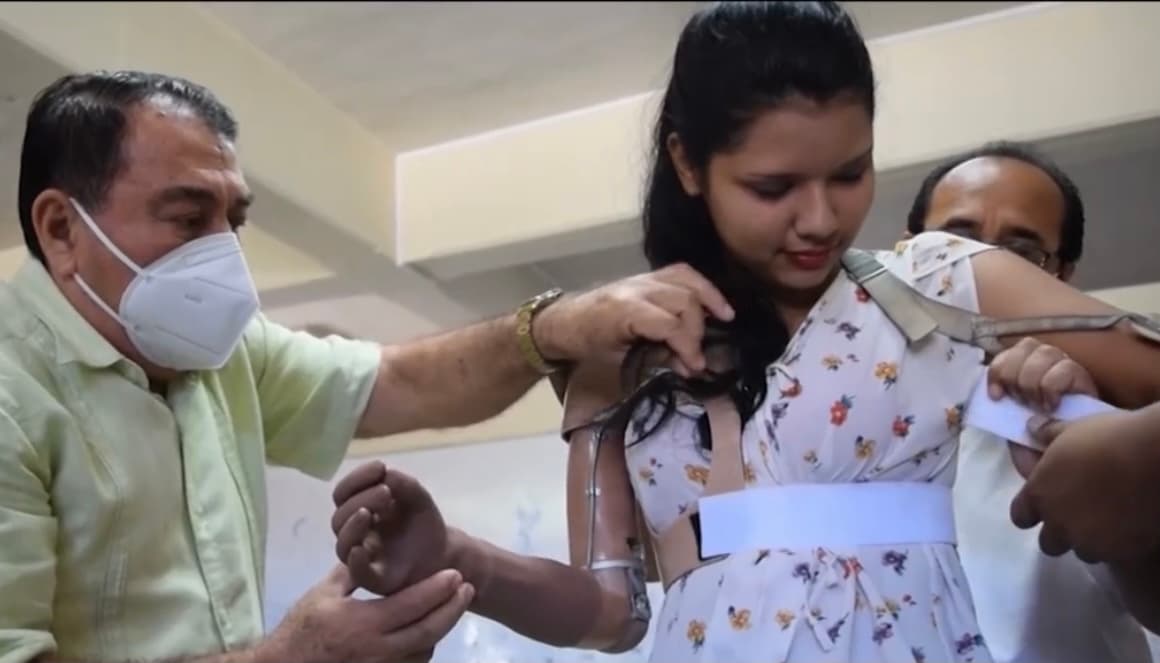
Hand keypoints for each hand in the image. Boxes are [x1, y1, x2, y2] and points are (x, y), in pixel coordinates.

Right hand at [258, 564, 471, 662]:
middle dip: (453, 609)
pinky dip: (423, 649)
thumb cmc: (301, 630)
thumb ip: (351, 571)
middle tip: (467, 590)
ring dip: (440, 629)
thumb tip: (368, 547)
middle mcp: (379, 650)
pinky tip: (426, 634)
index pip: (414, 604)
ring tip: (448, 608)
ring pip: (425, 651)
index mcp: (365, 623)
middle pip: (430, 630)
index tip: (455, 573)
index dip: (439, 589)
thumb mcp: (323, 594)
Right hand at [332, 461, 450, 596]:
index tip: (380, 467)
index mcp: (360, 511)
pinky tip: (361, 549)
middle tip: (385, 491)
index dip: (356, 479)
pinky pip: (358, 573)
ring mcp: (363, 557)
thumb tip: (386, 472)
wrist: (443, 553)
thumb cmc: (422, 524)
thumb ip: (404, 484)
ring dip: (353, 526)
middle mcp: (355, 534)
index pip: (343, 494)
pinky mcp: (375, 579)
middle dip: (360, 499)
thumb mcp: (417, 497)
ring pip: (343, 544)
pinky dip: (355, 561)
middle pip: (340, 517)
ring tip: (371, 512)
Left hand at [534, 264, 734, 374]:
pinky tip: (715, 302)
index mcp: (624, 311)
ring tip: (724, 320)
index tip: (695, 367)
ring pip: (687, 282)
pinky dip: (702, 286)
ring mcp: (642, 278)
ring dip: (708, 302)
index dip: (688, 346)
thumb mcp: (617, 358)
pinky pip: (681, 273)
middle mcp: (636, 289)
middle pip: (683, 302)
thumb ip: (655, 359)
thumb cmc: (585, 344)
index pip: (669, 324)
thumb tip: (688, 366)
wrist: (562, 321)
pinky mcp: (647, 276)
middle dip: (697, 331)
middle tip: (697, 357)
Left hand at [985, 337, 1097, 478]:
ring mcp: (1068, 373)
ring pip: (1046, 352)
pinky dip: (1052, 386)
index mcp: (1023, 375)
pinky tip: (1052, 407)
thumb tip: (997, 393)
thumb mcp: (1013, 431)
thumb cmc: (1039, 452)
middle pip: (1027, 345)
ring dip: (1032, 379)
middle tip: (1019, 402)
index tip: (995, 396)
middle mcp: (1047, 368)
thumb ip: (1003, 410)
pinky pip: (1067, 368)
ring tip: (1036, 406)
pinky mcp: (1086, 384)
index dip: (998, 368)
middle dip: (1014, 373)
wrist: (1066, 470)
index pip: (1008, 353)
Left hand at [1009, 407, 1159, 562]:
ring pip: (1082, 551)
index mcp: (1039, 495)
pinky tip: (1129, 527)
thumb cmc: (1110, 438)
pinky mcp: (1121, 554)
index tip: (1041, 506)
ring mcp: (1090, 542)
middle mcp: (1059, 525)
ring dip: (1090, 540)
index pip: (1020, 515)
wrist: (1157, 459)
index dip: (1029, 511)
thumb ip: (1047, 434)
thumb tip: (1031, 428)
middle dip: (1060, 532)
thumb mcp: (1073, 429)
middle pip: (1049, 542)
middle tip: (1079, 515)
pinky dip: (1117, 545)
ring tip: (1109, 520)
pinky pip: (1113, 556)